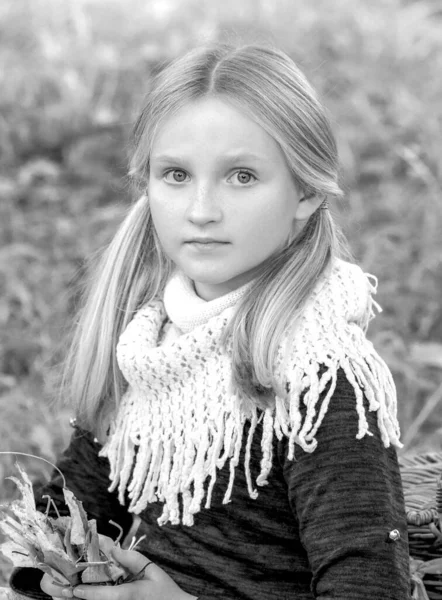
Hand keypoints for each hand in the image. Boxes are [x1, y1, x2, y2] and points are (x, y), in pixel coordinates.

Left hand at [40, 545, 196, 599]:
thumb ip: (131, 558)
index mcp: (126, 596)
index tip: (75, 588)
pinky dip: (88, 598)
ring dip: (78, 598)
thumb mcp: (151, 570)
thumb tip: (111, 547)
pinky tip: (79, 593)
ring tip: (64, 589)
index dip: (87, 592)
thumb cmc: (164, 590)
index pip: (102, 597)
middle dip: (75, 596)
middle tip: (58, 587)